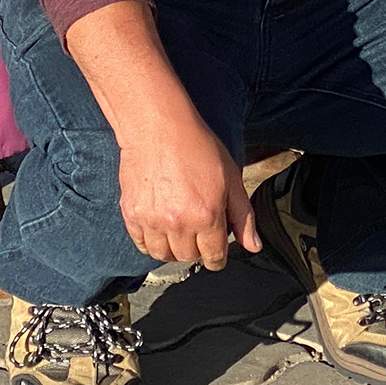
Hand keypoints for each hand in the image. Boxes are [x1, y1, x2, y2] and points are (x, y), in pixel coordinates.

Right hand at [117, 108, 261, 270]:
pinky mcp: (132, 215)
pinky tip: (159, 224)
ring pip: (164, 255)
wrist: (158, 126)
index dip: (218, 255)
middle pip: (189, 257)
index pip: (214, 257)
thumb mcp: (230, 176)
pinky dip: (151, 241)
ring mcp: (152, 221)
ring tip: (178, 227)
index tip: (215, 250)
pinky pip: (142, 245)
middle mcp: (178, 223)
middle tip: (197, 227)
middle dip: (197, 248)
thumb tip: (254, 245)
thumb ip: (243, 215)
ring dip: (173, 248)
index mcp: (206, 215)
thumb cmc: (196, 145)